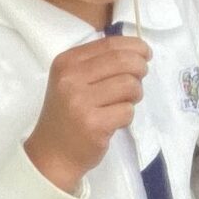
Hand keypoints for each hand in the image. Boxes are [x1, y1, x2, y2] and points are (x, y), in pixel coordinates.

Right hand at [24, 36, 147, 193]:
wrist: (52, 154)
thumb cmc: (67, 115)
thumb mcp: (73, 81)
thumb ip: (99, 64)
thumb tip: (137, 52)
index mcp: (66, 62)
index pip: (109, 44)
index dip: (135, 46)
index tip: (146, 53)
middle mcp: (71, 78)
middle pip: (123, 61)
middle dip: (140, 68)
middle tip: (140, 78)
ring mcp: (81, 102)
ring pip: (129, 85)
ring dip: (135, 95)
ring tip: (124, 103)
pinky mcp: (93, 124)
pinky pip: (127, 110)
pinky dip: (127, 116)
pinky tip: (114, 121)